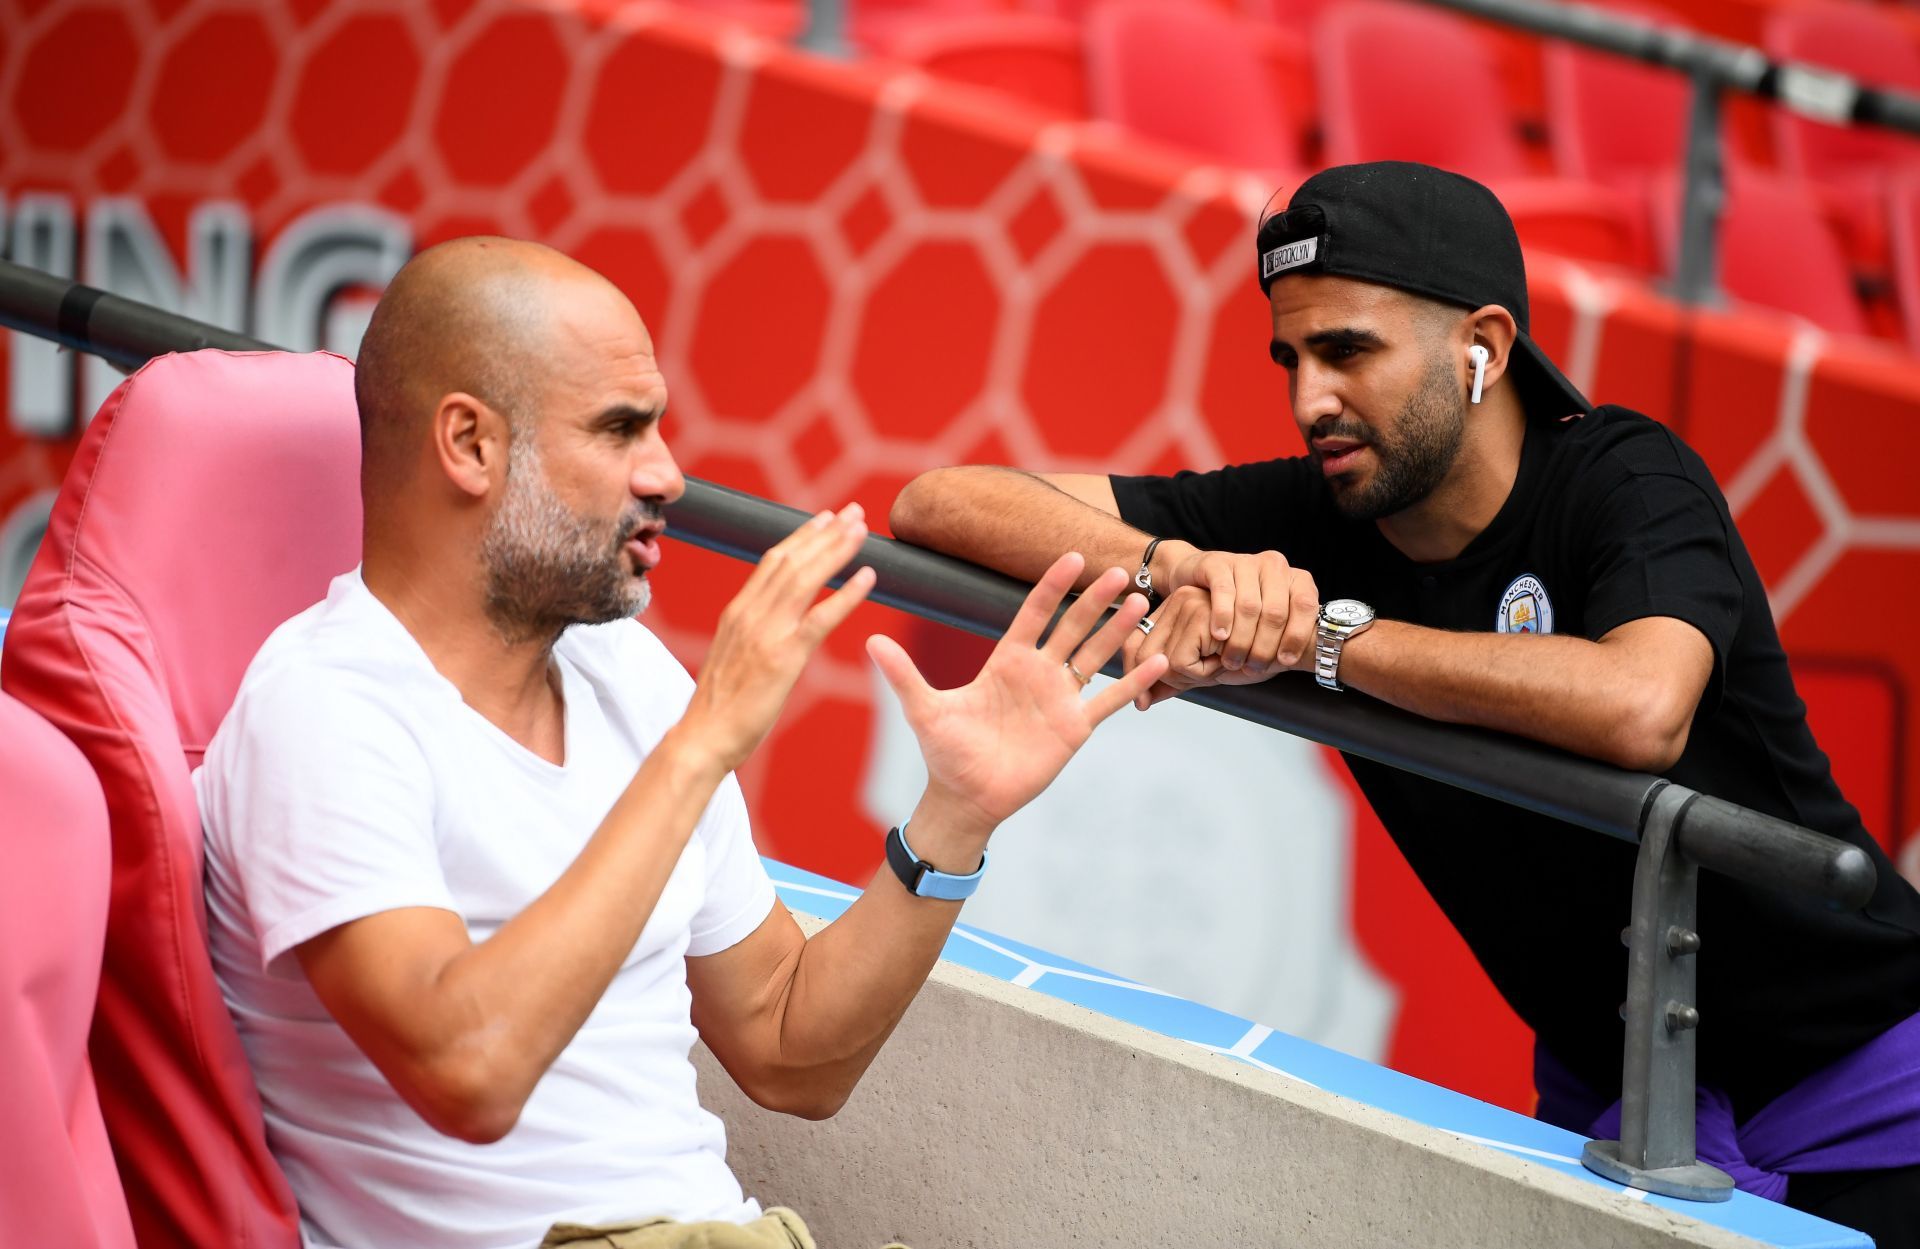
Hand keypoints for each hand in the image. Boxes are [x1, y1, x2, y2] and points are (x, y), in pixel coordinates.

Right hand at [678, 504, 874, 772]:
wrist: (703, 736)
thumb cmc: (719, 706)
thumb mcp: (733, 656)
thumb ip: (752, 632)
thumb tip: (771, 622)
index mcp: (738, 611)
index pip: (773, 560)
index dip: (802, 535)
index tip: (826, 517)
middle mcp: (750, 613)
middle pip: (792, 560)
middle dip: (826, 532)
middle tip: (855, 511)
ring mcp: (767, 633)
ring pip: (806, 578)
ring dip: (838, 550)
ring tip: (863, 531)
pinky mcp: (784, 658)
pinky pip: (822, 618)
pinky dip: (847, 594)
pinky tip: (869, 577)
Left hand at [866, 553, 1169, 845]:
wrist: (966, 798)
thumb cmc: (945, 753)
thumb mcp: (923, 710)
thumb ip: (903, 675)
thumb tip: (870, 641)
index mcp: (1006, 661)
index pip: (1033, 614)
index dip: (1050, 586)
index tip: (1071, 556)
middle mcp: (1037, 673)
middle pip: (1071, 627)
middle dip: (1092, 599)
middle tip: (1117, 571)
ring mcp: (1059, 698)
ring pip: (1094, 655)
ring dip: (1117, 630)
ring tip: (1140, 602)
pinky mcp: (1074, 727)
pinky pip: (1108, 700)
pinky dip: (1132, 682)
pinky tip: (1158, 662)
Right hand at [1162, 547, 1318, 674]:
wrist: (1201, 579)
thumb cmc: (1244, 607)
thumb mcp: (1272, 616)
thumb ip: (1290, 631)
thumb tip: (1306, 658)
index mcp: (1295, 578)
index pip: (1305, 605)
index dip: (1296, 635)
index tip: (1285, 661)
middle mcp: (1274, 566)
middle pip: (1276, 611)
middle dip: (1265, 646)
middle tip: (1254, 667)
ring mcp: (1246, 562)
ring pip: (1249, 606)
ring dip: (1242, 639)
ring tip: (1233, 660)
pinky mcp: (1218, 563)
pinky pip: (1223, 592)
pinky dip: (1223, 617)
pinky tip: (1219, 634)